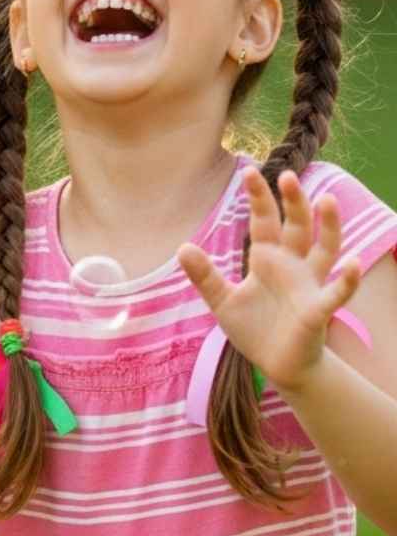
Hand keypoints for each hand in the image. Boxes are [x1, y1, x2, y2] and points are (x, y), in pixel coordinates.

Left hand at [178, 167, 360, 395]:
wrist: (278, 365)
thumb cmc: (255, 328)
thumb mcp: (223, 301)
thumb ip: (205, 276)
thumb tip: (183, 247)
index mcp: (268, 258)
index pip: (265, 221)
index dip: (259, 197)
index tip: (248, 169)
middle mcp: (292, 265)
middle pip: (297, 226)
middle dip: (293, 202)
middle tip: (287, 174)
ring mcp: (308, 285)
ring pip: (325, 249)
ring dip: (328, 226)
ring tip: (327, 200)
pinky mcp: (317, 310)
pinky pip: (336, 293)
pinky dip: (347, 280)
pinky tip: (353, 263)